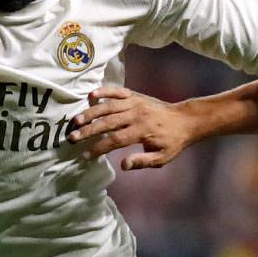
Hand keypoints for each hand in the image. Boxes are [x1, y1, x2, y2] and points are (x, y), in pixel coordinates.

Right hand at [67, 87, 197, 169]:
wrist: (185, 119)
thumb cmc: (173, 141)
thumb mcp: (162, 157)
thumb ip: (142, 161)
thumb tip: (123, 165)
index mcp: (142, 131)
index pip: (115, 140)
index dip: (99, 148)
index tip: (86, 155)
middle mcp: (136, 114)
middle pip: (107, 122)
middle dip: (88, 131)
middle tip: (72, 138)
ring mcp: (135, 102)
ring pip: (108, 106)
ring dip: (91, 112)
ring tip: (76, 120)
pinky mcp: (135, 95)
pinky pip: (117, 90)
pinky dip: (105, 91)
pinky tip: (91, 94)